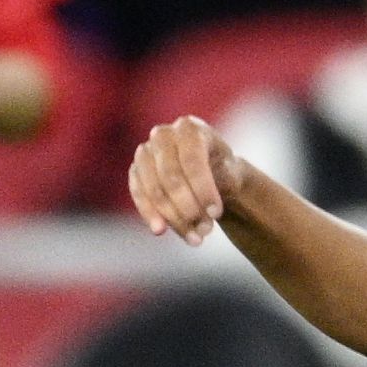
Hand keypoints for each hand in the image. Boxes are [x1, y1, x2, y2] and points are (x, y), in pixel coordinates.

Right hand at [127, 116, 245, 245]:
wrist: (206, 174)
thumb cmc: (220, 171)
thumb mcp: (231, 172)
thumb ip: (227, 178)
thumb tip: (216, 199)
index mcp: (189, 128)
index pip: (191, 159)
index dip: (203, 189)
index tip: (216, 214)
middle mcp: (163, 135)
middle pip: (171, 176)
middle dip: (189, 208)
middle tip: (206, 231)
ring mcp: (145, 152)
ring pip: (155, 189)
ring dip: (174, 218)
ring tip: (195, 239)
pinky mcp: (135, 172)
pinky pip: (139, 195)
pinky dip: (149, 214)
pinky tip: (160, 231)